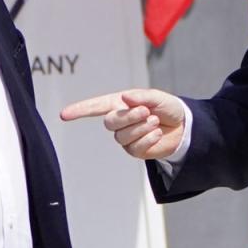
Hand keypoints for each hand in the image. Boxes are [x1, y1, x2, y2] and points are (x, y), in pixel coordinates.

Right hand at [60, 88, 185, 159]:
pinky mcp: (135, 150)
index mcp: (120, 103)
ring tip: (155, 121)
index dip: (80, 110)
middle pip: (110, 123)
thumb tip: (124, 98)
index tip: (64, 114)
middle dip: (129, 117)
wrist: (183, 127)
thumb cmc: (168, 108)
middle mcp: (120, 120)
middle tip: (146, 112)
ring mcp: (126, 137)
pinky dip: (148, 138)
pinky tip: (157, 133)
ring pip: (122, 136)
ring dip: (141, 128)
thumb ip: (141, 96)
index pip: (96, 106)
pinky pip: (135, 147)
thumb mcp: (158, 97)